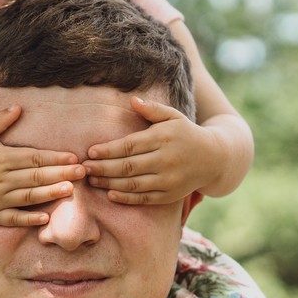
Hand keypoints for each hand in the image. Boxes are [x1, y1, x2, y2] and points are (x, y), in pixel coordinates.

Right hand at [0, 104, 85, 224]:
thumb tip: (19, 107)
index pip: (33, 157)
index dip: (54, 157)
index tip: (73, 157)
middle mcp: (0, 179)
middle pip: (36, 176)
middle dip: (61, 173)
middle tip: (83, 172)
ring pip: (29, 197)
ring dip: (51, 194)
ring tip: (70, 190)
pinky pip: (14, 218)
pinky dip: (30, 219)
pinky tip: (46, 218)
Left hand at [82, 96, 223, 204]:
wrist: (214, 158)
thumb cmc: (186, 133)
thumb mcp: (173, 116)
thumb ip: (152, 109)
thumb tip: (131, 100)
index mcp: (164, 138)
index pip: (130, 145)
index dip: (108, 150)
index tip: (90, 151)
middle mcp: (166, 160)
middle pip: (128, 166)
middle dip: (103, 168)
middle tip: (83, 168)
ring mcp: (169, 180)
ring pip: (133, 184)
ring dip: (109, 183)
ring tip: (92, 180)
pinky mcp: (170, 195)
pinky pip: (144, 198)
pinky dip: (126, 198)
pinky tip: (111, 194)